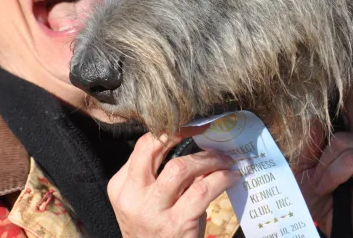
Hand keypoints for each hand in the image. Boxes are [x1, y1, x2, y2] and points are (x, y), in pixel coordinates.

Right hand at [108, 127, 241, 237]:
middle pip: (155, 149)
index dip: (169, 130)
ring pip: (180, 168)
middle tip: (206, 130)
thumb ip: (165, 175)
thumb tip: (198, 144)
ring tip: (225, 159)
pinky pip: (202, 190)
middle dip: (184, 134)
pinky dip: (221, 178)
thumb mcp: (151, 201)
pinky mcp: (175, 225)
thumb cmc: (158, 230)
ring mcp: (152, 212)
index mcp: (122, 186)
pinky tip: (231, 176)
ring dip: (208, 159)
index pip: (143, 145)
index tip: (191, 125)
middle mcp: (132, 197)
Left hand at [293, 82, 352, 237]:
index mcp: (348, 131)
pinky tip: (327, 185)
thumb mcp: (305, 159)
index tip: (339, 68)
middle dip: (345, 98)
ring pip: (347, 139)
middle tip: (330, 110)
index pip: (349, 100)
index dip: (344, 85)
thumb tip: (314, 109)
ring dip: (326, 162)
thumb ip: (311, 136)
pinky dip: (334, 171)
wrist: (324, 228)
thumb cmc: (315, 193)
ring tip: (320, 181)